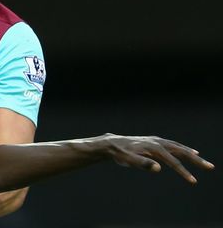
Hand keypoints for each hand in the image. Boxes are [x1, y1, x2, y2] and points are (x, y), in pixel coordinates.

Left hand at [99, 133, 214, 182]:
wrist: (112, 144)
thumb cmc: (120, 153)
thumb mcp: (128, 160)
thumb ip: (142, 164)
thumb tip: (158, 168)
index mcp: (153, 147)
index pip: (173, 161)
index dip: (184, 172)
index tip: (193, 181)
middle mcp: (157, 142)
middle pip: (181, 151)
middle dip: (196, 160)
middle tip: (210, 167)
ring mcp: (157, 141)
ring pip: (178, 148)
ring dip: (192, 155)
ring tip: (203, 161)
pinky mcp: (155, 143)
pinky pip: (173, 146)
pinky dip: (184, 150)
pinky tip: (190, 152)